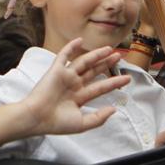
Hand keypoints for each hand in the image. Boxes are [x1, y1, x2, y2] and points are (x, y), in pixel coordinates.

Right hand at [14, 40, 129, 137]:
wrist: (37, 118)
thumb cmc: (56, 123)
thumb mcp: (82, 124)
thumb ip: (99, 117)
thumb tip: (114, 109)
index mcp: (79, 97)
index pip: (101, 87)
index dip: (115, 82)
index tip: (127, 78)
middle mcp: (74, 85)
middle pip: (94, 71)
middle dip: (107, 64)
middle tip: (119, 57)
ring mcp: (65, 76)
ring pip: (84, 62)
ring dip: (96, 55)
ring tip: (109, 49)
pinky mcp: (56, 70)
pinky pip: (63, 56)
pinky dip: (71, 47)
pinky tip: (80, 41)